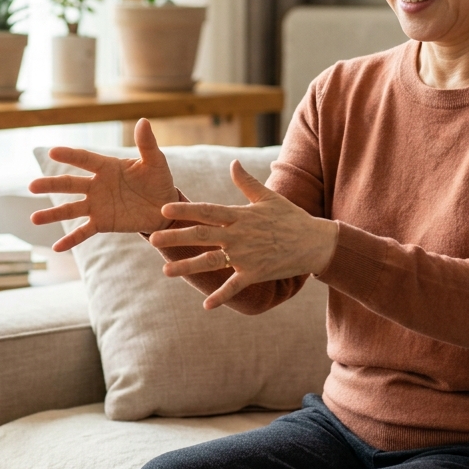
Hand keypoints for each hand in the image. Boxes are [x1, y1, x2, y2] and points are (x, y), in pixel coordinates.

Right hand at [28, 118, 176, 251]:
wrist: (166, 208)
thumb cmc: (159, 181)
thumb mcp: (156, 162)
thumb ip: (147, 144)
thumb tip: (143, 121)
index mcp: (107, 167)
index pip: (85, 159)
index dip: (70, 155)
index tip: (53, 151)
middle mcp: (97, 185)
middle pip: (70, 184)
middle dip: (51, 185)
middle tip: (32, 186)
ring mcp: (97, 205)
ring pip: (71, 209)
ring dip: (52, 214)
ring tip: (34, 218)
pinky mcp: (103, 223)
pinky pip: (84, 231)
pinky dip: (71, 239)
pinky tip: (57, 248)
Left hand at [148, 160, 338, 308]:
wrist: (315, 242)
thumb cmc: (291, 218)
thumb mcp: (269, 197)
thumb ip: (247, 182)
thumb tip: (233, 163)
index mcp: (241, 215)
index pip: (207, 210)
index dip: (185, 210)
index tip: (164, 209)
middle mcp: (240, 235)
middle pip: (202, 235)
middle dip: (177, 237)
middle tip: (153, 240)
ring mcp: (247, 256)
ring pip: (212, 261)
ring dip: (188, 267)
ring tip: (166, 272)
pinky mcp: (256, 273)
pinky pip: (235, 286)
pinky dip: (221, 296)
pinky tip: (206, 305)